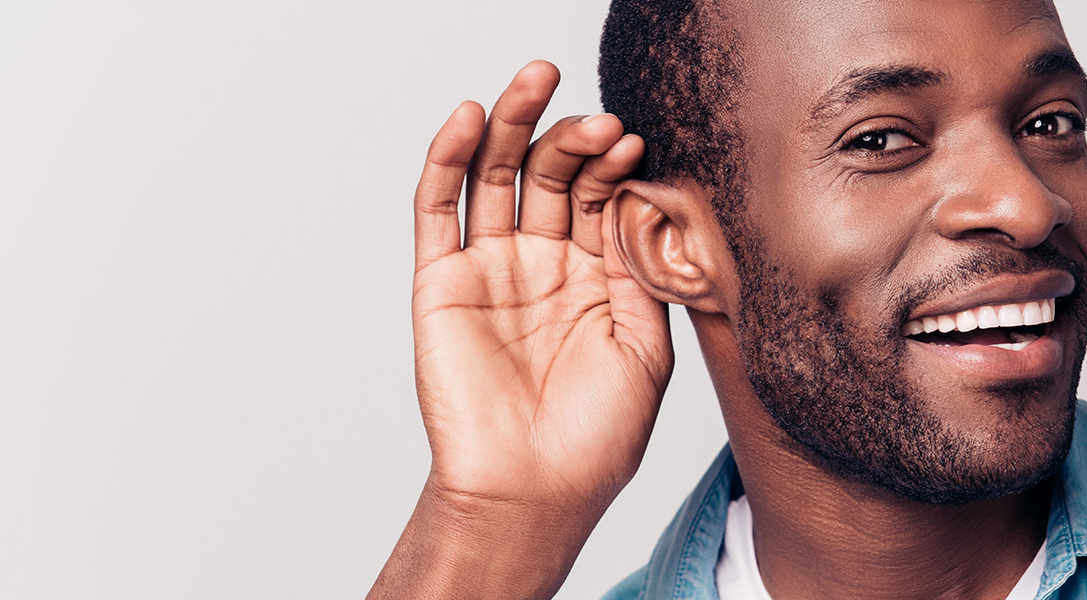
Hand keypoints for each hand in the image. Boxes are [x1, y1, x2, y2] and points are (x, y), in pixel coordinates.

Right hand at [411, 60, 667, 513]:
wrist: (536, 489)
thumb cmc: (598, 434)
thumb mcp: (647, 345)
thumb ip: (643, 270)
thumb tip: (648, 199)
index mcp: (596, 275)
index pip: (602, 196)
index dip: (615, 164)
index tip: (635, 142)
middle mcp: (542, 263)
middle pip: (551, 175)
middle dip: (573, 136)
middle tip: (597, 117)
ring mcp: (491, 268)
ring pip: (495, 176)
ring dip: (512, 123)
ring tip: (535, 80)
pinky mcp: (441, 281)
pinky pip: (437, 209)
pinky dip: (447, 158)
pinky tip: (468, 118)